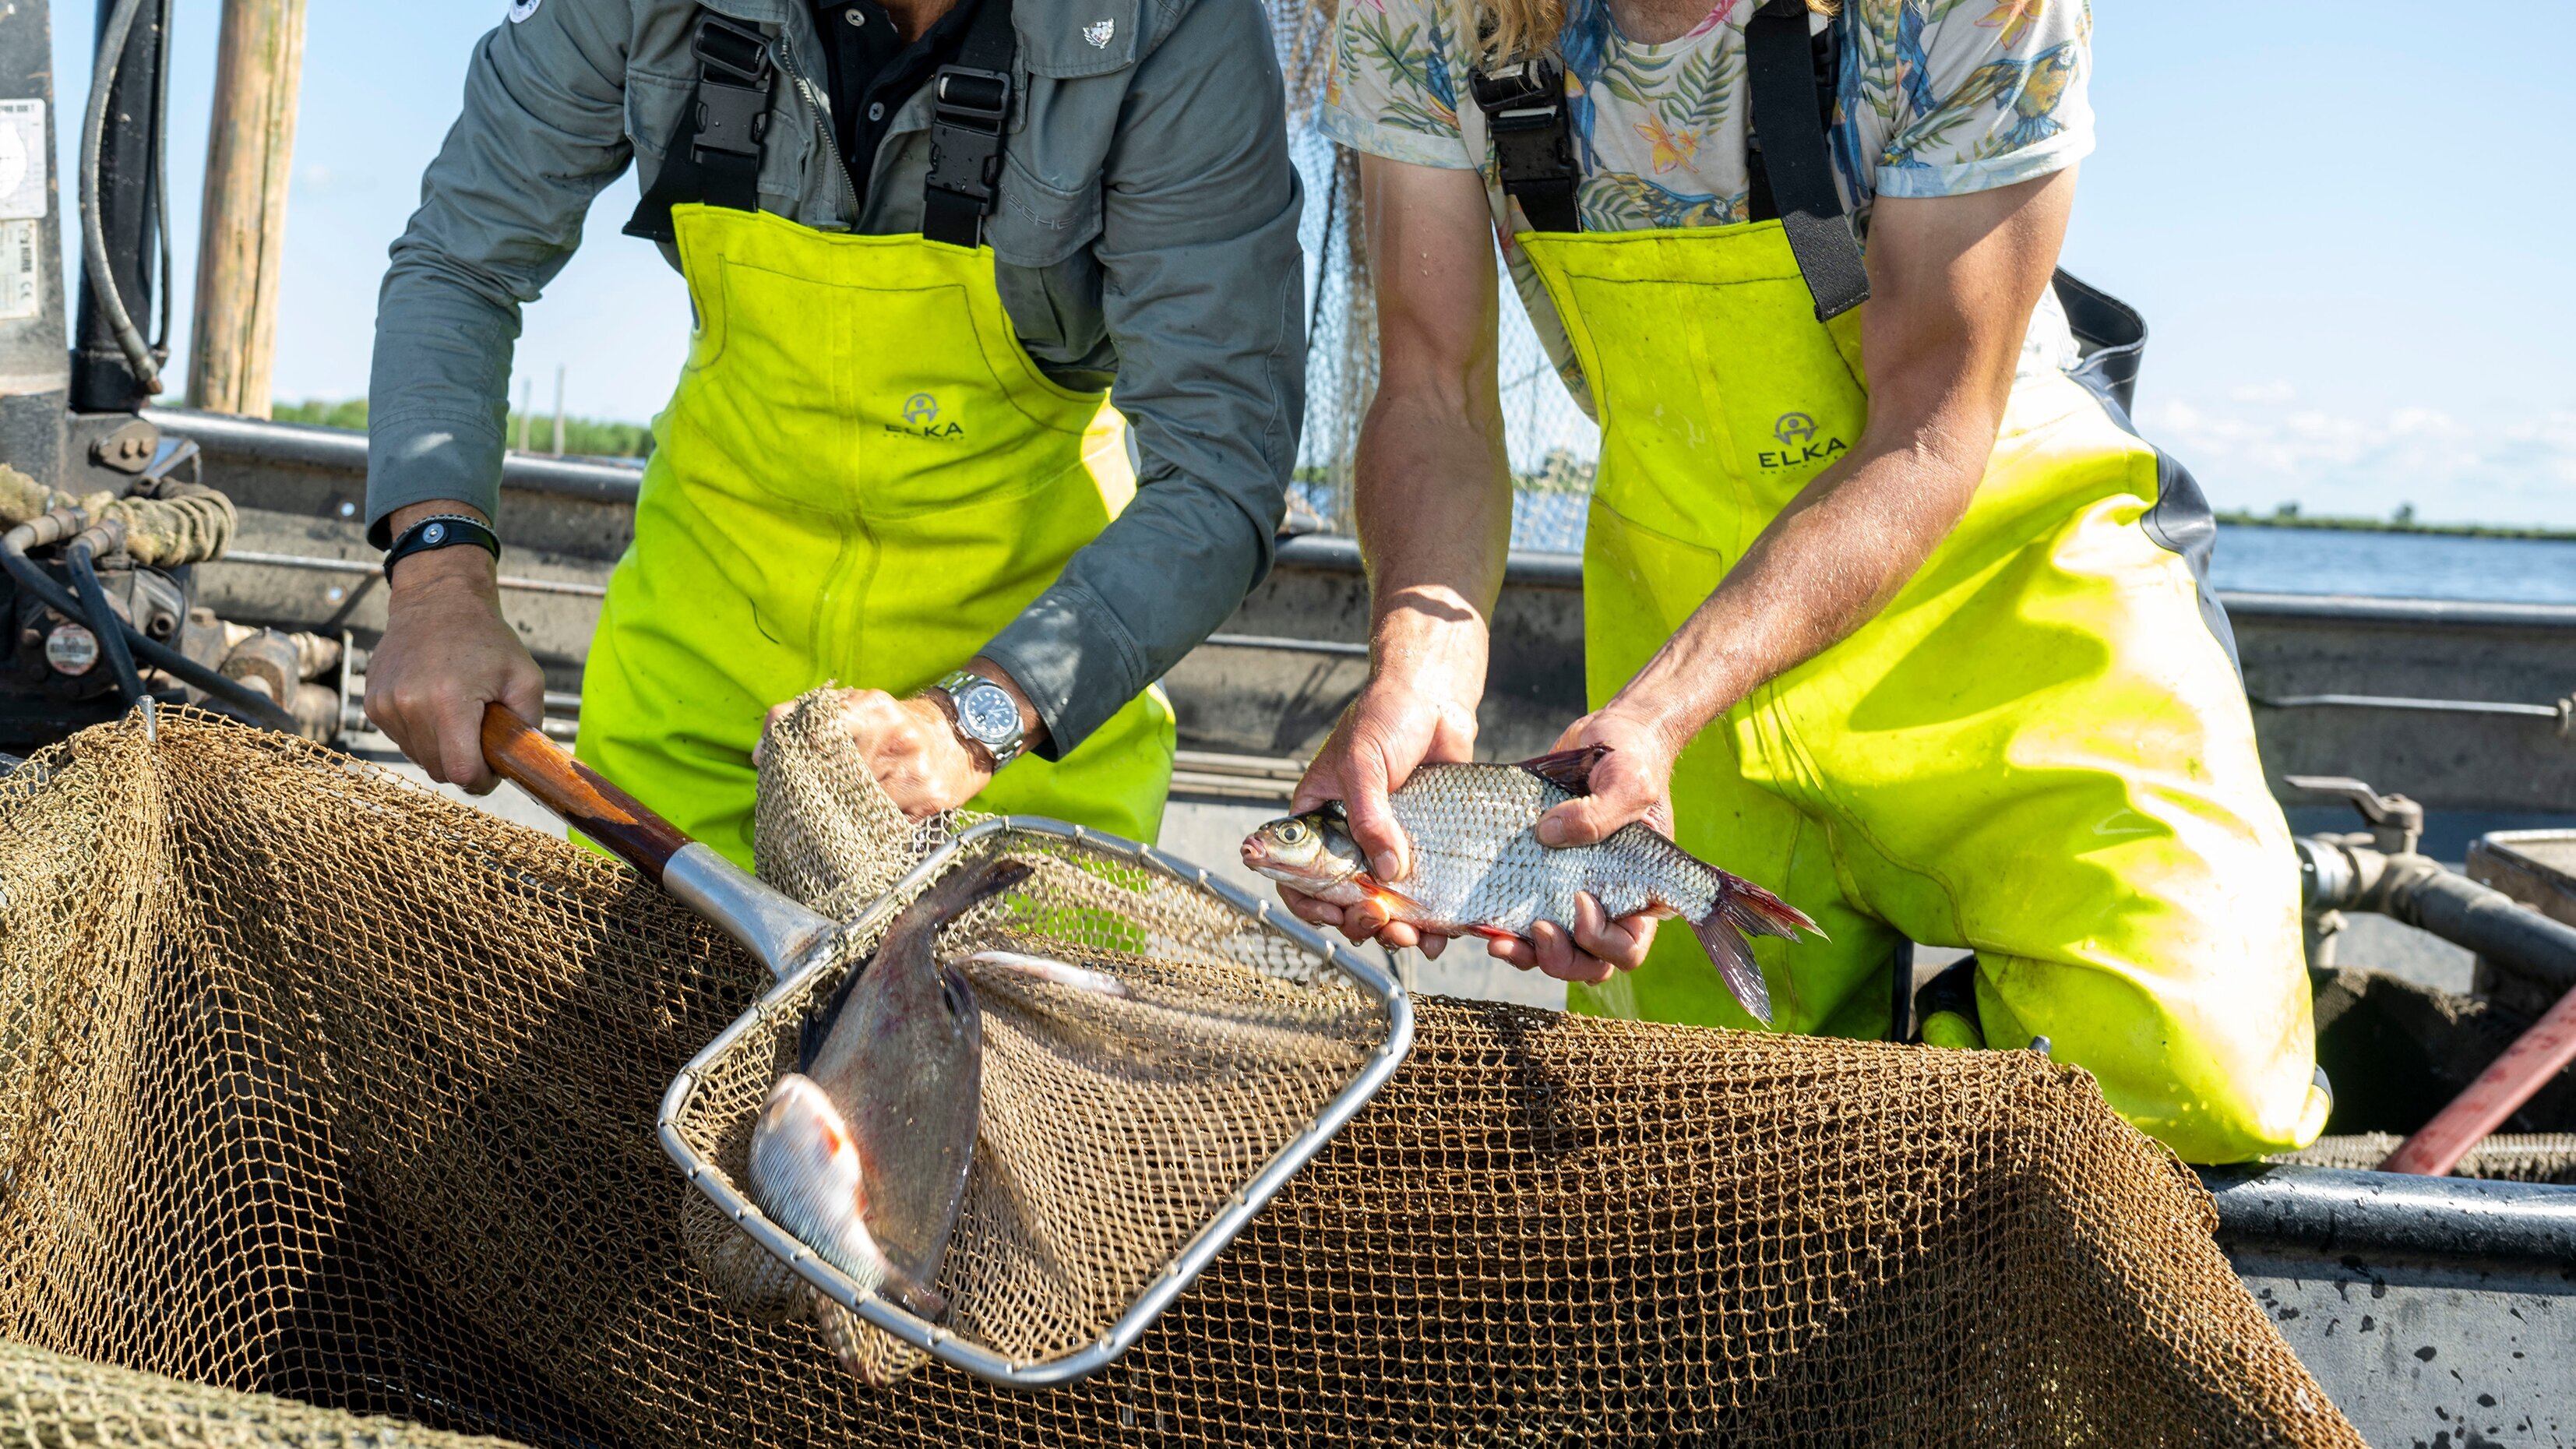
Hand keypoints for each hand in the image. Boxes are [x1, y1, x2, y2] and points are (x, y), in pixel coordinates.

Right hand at [363, 507, 546, 794]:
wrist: (437, 601)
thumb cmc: (487, 639)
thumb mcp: (526, 678)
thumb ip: (528, 727)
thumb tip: (524, 767)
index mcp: (448, 701)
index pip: (461, 772)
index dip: (482, 780)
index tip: (494, 768)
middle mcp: (408, 705)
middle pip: (440, 771)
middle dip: (465, 763)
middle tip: (481, 735)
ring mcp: (384, 705)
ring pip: (420, 758)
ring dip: (443, 748)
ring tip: (459, 713)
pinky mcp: (372, 704)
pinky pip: (403, 741)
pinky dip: (423, 734)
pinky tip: (435, 704)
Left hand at [756, 661, 1039, 819]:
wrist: (960, 737)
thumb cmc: (892, 724)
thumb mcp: (853, 705)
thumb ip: (800, 717)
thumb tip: (762, 756)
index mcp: (873, 707)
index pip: (818, 729)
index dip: (789, 750)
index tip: (771, 766)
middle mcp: (896, 736)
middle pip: (832, 778)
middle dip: (813, 790)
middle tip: (803, 798)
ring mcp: (916, 771)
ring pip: (855, 809)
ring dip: (841, 813)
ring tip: (845, 805)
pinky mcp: (931, 800)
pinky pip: (885, 826)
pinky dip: (872, 825)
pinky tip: (876, 813)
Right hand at [1279, 672, 1478, 955]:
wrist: (1436, 696)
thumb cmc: (1386, 716)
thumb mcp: (1364, 763)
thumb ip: (1369, 816)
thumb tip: (1385, 872)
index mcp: (1318, 819)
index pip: (1298, 874)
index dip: (1310, 902)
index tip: (1335, 912)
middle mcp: (1351, 838)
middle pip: (1344, 900)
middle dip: (1360, 920)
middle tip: (1380, 921)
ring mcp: (1390, 845)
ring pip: (1386, 904)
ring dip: (1396, 930)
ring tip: (1414, 936)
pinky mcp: (1428, 846)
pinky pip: (1425, 894)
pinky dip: (1430, 920)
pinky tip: (1439, 932)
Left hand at [1480, 705, 1680, 980]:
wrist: (1606, 735)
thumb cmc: (1631, 757)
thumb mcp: (1627, 779)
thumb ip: (1601, 811)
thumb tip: (1551, 834)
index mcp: (1638, 890)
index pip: (1628, 946)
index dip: (1603, 941)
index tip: (1580, 902)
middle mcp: (1604, 899)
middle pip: (1587, 962)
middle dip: (1560, 959)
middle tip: (1536, 931)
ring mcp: (1565, 891)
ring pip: (1550, 949)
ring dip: (1526, 953)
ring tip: (1497, 938)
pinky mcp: (1532, 877)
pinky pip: (1517, 917)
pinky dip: (1500, 927)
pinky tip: (1479, 920)